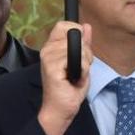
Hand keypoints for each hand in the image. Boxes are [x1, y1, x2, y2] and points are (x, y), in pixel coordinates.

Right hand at [36, 20, 92, 134]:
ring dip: (85, 63)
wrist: (62, 109)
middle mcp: (47, 50)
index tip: (81, 49)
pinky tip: (75, 79)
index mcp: (52, 47)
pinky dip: (83, 70)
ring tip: (77, 75)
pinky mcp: (52, 68)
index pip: (64, 25)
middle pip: (75, 34)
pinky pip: (77, 59)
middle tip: (80, 68)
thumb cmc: (70, 88)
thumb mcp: (82, 62)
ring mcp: (48, 58)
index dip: (77, 32)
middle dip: (86, 51)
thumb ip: (84, 44)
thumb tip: (87, 26)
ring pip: (78, 47)